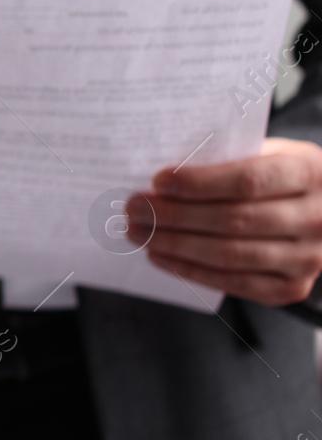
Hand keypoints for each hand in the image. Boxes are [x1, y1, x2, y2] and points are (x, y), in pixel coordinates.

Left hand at [130, 137, 321, 306]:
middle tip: (134, 208)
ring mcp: (307, 258)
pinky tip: (160, 255)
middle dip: (174, 215)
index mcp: (309, 173)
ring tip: (138, 231)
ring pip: (229, 255)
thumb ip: (229, 158)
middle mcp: (315, 219)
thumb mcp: (272, 152)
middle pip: (232, 221)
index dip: (199, 183)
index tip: (158, 181)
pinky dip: (191, 270)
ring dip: (174, 244)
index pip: (248, 182)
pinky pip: (234, 283)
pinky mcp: (292, 287)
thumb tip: (164, 175)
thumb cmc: (286, 174)